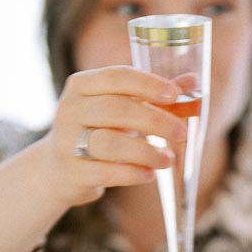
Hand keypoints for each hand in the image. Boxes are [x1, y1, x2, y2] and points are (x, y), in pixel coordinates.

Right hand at [37, 65, 191, 209]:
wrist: (58, 168)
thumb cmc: (98, 130)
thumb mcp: (119, 107)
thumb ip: (153, 94)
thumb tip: (192, 81)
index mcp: (82, 85)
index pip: (117, 76)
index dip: (147, 84)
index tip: (174, 94)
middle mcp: (70, 109)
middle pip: (117, 109)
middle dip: (155, 120)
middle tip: (181, 133)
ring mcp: (68, 141)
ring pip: (111, 143)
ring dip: (146, 152)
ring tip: (168, 159)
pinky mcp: (73, 171)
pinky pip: (106, 172)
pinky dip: (132, 173)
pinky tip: (149, 175)